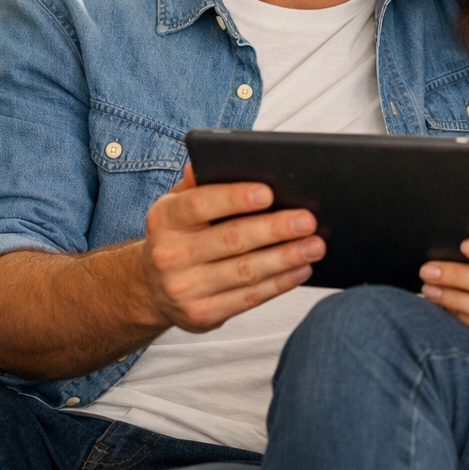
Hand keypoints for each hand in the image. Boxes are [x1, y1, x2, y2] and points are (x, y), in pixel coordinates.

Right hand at [142, 163, 324, 331]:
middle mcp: (169, 254)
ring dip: (286, 258)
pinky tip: (302, 269)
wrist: (153, 288)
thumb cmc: (181, 233)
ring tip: (315, 245)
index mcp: (165, 218)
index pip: (200, 203)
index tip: (269, 192)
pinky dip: (279, 283)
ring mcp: (184, 288)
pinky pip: (248, 298)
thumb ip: (201, 182)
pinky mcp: (202, 314)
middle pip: (231, 239)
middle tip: (308, 220)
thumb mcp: (179, 204)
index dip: (235, 198)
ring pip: (245, 271)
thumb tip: (222, 155)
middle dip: (275, 229)